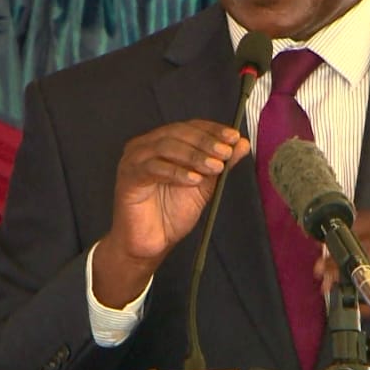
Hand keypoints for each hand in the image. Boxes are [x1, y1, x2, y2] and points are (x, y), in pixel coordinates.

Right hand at [93, 120, 248, 305]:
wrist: (151, 243)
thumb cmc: (172, 213)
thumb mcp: (204, 185)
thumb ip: (220, 163)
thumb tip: (241, 144)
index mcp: (163, 142)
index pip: (190, 126)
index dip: (213, 129)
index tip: (234, 136)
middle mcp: (146, 146)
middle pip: (178, 133)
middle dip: (206, 142)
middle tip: (226, 152)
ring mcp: (134, 160)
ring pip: (166, 147)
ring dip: (194, 156)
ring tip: (215, 167)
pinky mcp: (128, 177)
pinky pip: (153, 168)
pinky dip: (176, 172)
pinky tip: (194, 179)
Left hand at [315, 209, 369, 335]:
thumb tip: (367, 229)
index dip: (347, 227)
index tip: (330, 231)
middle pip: (364, 247)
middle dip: (337, 253)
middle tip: (321, 259)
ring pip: (367, 274)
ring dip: (342, 278)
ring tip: (327, 280)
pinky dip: (361, 303)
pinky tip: (350, 303)